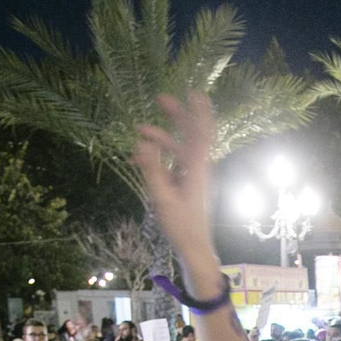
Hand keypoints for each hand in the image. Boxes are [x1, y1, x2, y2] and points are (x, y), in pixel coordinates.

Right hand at [132, 93, 220, 296]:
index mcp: (197, 168)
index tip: (193, 92)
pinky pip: (174, 164)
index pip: (202, 133)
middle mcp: (199, 168)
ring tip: (139, 130)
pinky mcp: (188, 185)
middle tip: (160, 99)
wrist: (194, 248)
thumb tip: (142, 143)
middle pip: (191, 135)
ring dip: (161, 138)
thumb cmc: (181, 226)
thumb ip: (152, 169)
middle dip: (177, 116)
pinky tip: (138, 161)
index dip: (199, 112)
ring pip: (179, 149)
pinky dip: (159, 159)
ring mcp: (194, 176)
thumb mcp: (162, 198)